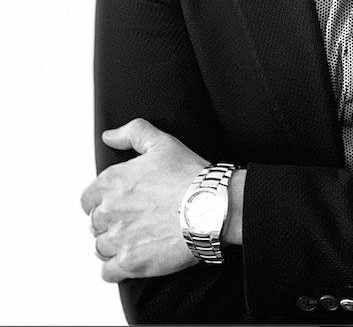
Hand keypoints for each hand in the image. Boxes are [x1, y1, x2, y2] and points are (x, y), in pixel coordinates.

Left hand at [81, 118, 206, 281]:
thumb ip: (132, 133)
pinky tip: (134, 257)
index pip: (88, 199)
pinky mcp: (130, 263)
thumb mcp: (162, 142)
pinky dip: (117, 268)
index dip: (104, 202)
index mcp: (112, 181)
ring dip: (115, 245)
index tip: (121, 204)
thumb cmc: (190, 175)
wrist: (211, 207)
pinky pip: (108, 272)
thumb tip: (109, 136)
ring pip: (101, 247)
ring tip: (138, 239)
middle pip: (95, 224)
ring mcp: (118, 239)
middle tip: (136, 220)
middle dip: (112, 223)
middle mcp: (109, 210)